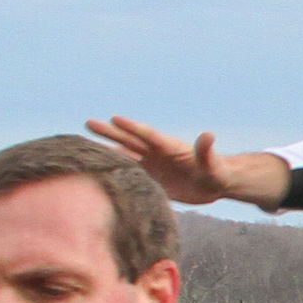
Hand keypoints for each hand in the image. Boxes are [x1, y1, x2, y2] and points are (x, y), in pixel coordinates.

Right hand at [86, 115, 286, 209]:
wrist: (215, 184)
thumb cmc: (217, 172)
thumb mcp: (212, 164)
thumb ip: (206, 151)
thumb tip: (208, 135)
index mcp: (169, 147)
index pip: (147, 135)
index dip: (132, 127)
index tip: (115, 118)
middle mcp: (156, 154)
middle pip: (129, 141)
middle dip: (109, 132)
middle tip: (88, 123)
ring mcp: (152, 165)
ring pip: (125, 157)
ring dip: (107, 152)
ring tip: (85, 146)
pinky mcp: (151, 179)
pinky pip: (129, 174)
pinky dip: (115, 171)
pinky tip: (98, 172)